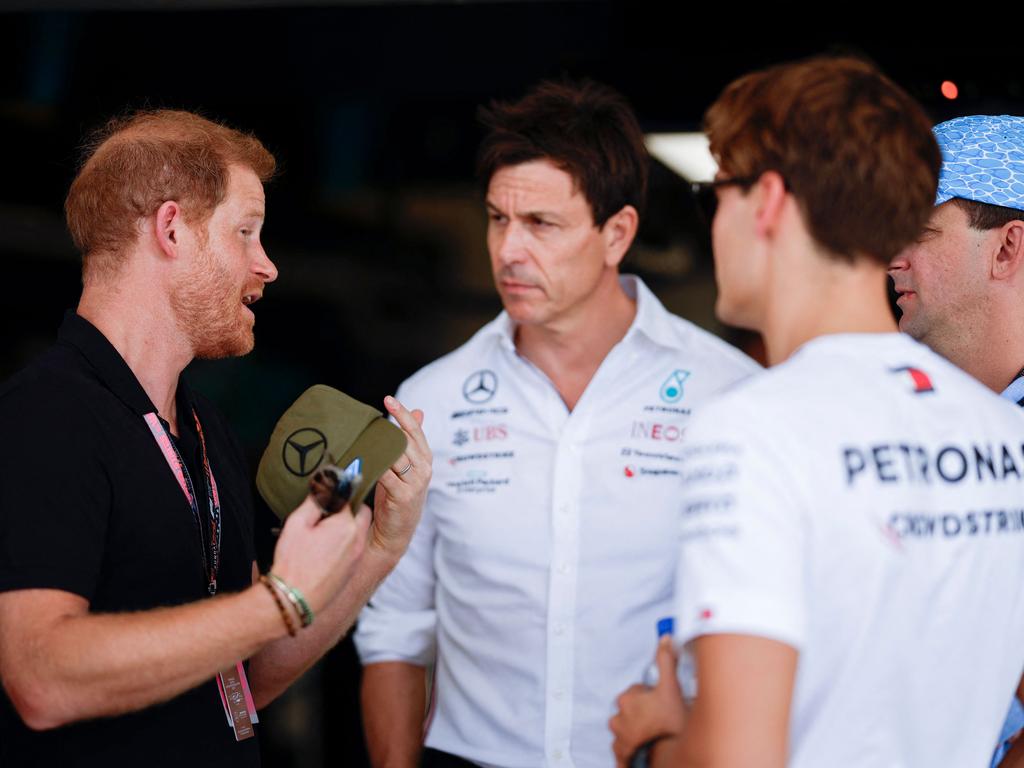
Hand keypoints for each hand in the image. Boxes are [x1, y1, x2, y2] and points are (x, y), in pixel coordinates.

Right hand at [269, 495, 370, 613]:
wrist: (294, 599)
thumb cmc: (293, 563)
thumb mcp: (297, 524)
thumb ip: (313, 502)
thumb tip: (322, 490)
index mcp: (346, 525)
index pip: (349, 498)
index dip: (336, 494)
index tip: (328, 493)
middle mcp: (358, 540)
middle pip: (362, 513)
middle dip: (349, 509)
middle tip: (328, 511)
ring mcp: (357, 557)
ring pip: (360, 531)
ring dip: (348, 526)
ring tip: (325, 530)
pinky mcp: (353, 570)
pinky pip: (356, 548)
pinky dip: (347, 543)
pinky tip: (327, 548)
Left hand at [370, 395, 431, 559]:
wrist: (394, 533)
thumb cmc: (396, 497)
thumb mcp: (406, 467)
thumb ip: (411, 441)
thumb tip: (418, 411)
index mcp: (425, 459)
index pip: (415, 430)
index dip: (402, 414)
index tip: (388, 399)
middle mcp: (424, 469)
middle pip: (405, 440)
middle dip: (385, 429)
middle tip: (365, 419)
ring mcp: (416, 483)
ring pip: (396, 455)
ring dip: (376, 446)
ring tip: (359, 437)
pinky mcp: (403, 496)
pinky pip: (387, 474)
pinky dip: (374, 465)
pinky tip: (360, 459)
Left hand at [610, 637, 686, 767]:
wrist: (667, 759)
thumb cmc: (669, 726)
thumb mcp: (671, 688)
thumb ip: (666, 661)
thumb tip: (665, 638)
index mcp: (626, 700)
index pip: (638, 692)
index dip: (653, 697)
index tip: (662, 705)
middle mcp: (618, 718)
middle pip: (632, 711)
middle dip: (645, 714)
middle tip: (662, 721)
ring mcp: (619, 739)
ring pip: (628, 729)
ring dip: (639, 731)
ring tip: (657, 736)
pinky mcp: (621, 756)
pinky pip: (626, 749)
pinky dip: (635, 748)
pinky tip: (648, 747)